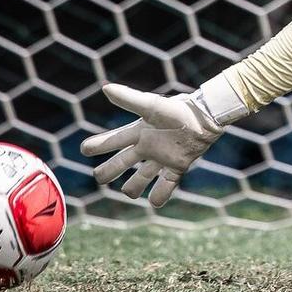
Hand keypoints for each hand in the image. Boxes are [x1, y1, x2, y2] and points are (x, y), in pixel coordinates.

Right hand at [81, 83, 223, 207]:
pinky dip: (160, 195)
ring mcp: (162, 158)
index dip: (98, 145)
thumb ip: (130, 99)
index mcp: (139, 132)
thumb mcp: (152, 106)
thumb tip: (106, 88)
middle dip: (109, 171)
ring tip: (129, 192)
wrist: (207, 116)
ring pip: (141, 177)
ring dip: (134, 187)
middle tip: (99, 178)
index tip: (85, 149)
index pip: (113, 141)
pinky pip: (167, 184)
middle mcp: (147, 146)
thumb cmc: (178, 110)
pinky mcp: (178, 166)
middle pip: (122, 163)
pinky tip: (154, 202)